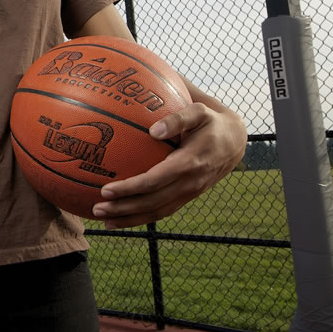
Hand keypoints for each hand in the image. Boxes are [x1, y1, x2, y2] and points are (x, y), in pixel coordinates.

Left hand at [91, 87, 246, 228]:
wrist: (235, 141)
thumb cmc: (210, 121)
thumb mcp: (200, 111)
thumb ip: (178, 118)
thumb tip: (153, 130)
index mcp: (189, 163)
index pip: (155, 181)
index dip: (130, 188)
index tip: (106, 189)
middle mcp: (189, 183)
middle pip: (152, 202)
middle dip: (124, 208)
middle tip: (97, 209)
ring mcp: (190, 193)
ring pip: (157, 212)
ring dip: (130, 218)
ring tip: (104, 220)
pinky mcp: (188, 197)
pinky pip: (163, 210)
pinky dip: (142, 217)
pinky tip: (121, 217)